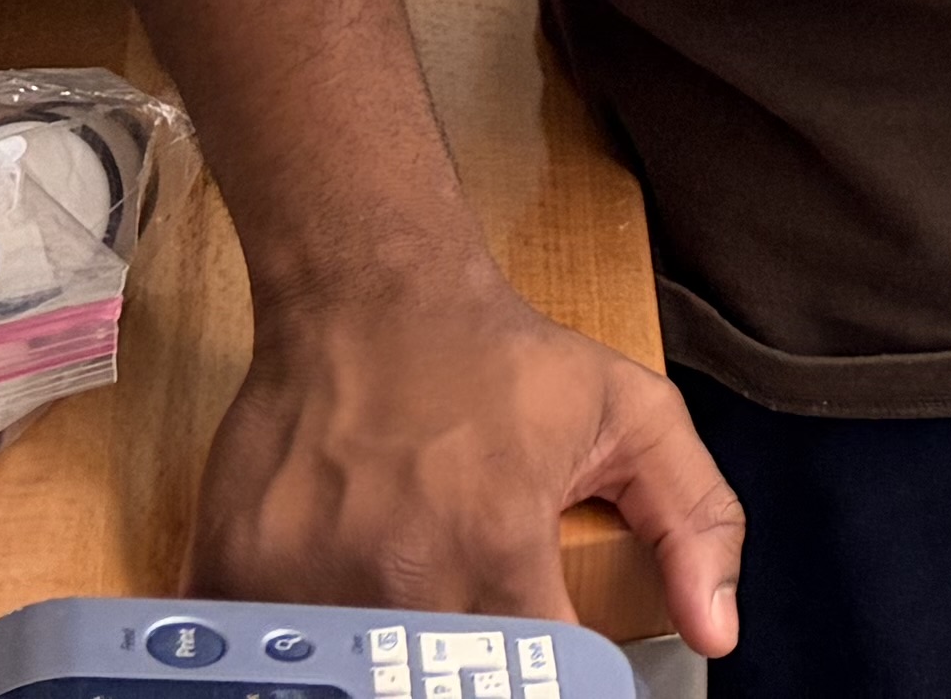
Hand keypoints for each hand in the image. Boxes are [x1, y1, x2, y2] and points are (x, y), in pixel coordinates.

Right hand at [196, 270, 743, 656]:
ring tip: (403, 606)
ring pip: (352, 678)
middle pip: (438, 689)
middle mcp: (400, 580)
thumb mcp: (631, 416)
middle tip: (470, 625)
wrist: (368, 290)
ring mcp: (305, 584)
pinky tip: (329, 607)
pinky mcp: (233, 574)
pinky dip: (299, 647)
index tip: (545, 664)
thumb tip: (717, 633)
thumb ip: (695, 521)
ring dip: (378, 662)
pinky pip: (266, 654)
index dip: (549, 684)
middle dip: (462, 676)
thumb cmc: (504, 360)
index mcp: (499, 553)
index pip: (537, 682)